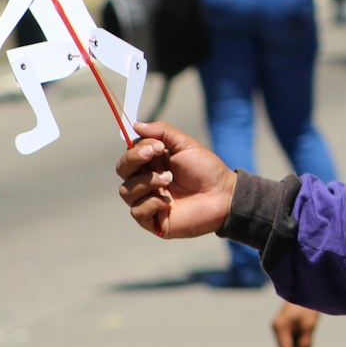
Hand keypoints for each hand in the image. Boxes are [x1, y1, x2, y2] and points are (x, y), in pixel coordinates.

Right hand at [116, 121, 236, 238]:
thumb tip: (135, 125)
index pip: (129, 153)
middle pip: (122, 169)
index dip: (136, 148)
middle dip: (133, 159)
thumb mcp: (184, 144)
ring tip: (169, 179)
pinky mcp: (153, 220)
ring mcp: (148, 200)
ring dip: (146, 182)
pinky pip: (137, 211)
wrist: (223, 195)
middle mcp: (146, 180)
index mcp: (152, 162)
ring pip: (126, 191)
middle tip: (155, 155)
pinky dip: (151, 203)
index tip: (157, 145)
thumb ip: (161, 132)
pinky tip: (168, 202)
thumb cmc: (206, 169)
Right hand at [271, 303, 319, 346]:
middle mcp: (276, 326)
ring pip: (287, 343)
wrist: (305, 289)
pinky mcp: (283, 323)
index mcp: (280, 326)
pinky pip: (289, 337)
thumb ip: (305, 342)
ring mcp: (278, 325)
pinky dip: (296, 341)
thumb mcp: (309, 326)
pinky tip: (305, 344)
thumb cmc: (307, 307)